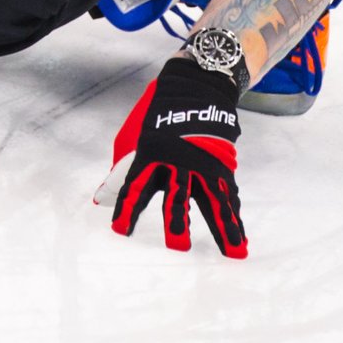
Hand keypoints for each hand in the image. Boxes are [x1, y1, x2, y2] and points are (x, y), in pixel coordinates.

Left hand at [96, 56, 248, 257]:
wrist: (195, 88)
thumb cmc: (158, 117)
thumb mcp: (133, 138)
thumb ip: (121, 171)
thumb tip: (101, 199)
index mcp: (150, 154)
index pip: (135, 186)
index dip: (127, 208)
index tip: (119, 229)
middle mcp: (178, 161)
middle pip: (178, 197)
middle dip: (177, 223)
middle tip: (179, 247)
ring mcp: (204, 164)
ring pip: (215, 201)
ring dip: (224, 229)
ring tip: (234, 253)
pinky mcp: (222, 165)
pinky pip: (229, 196)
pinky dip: (235, 217)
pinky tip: (241, 238)